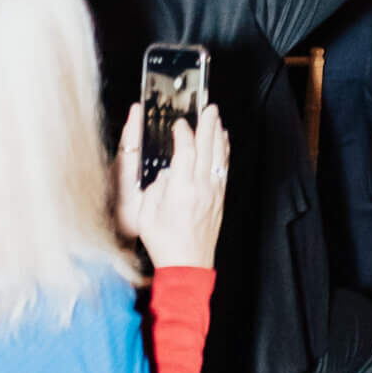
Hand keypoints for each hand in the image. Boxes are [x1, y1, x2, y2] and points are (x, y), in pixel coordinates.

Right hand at [116, 100, 229, 269]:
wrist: (187, 265)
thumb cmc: (164, 243)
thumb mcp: (147, 214)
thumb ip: (156, 188)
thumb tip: (167, 172)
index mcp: (181, 190)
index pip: (187, 151)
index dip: (184, 133)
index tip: (179, 123)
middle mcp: (201, 188)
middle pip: (208, 147)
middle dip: (208, 124)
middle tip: (209, 107)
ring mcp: (213, 193)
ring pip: (219, 156)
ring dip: (219, 134)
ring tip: (217, 118)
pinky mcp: (219, 199)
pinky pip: (223, 168)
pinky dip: (224, 151)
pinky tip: (223, 142)